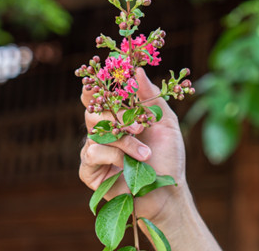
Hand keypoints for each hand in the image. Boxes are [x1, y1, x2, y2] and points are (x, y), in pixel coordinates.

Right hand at [79, 68, 185, 220]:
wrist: (167, 188)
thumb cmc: (168, 154)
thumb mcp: (165, 121)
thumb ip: (151, 96)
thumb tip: (138, 70)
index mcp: (118, 116)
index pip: (99, 96)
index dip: (97, 86)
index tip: (105, 78)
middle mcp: (104, 130)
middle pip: (92, 111)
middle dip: (116, 117)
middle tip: (139, 127)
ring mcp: (95, 149)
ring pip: (94, 132)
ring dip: (122, 141)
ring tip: (145, 154)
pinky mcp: (90, 169)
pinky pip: (90, 153)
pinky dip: (112, 156)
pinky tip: (126, 166)